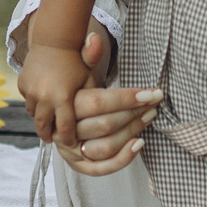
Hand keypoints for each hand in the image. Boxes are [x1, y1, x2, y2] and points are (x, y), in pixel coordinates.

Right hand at [18, 43, 90, 149]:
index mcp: (62, 97)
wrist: (54, 40)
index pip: (64, 128)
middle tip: (51, 141)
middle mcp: (43, 96)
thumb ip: (94, 101)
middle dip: (48, 135)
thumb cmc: (76, 62)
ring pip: (33, 114)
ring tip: (46, 124)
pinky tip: (41, 104)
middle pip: (43, 126)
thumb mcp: (88, 80)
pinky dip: (33, 104)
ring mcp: (30, 90)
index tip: (71, 145)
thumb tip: (102, 124)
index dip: (68, 139)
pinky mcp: (22, 83)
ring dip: (40, 119)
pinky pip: (27, 100)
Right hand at [57, 25, 158, 175]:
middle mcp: (63, 129)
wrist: (52, 109)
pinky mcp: (76, 165)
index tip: (153, 93)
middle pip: (105, 124)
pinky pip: (101, 168)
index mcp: (63, 103)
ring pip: (106, 146)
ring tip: (149, 117)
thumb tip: (94, 39)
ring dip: (132, 131)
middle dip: (134, 113)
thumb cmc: (71, 85)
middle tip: (154, 103)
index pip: (100, 102)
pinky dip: (123, 158)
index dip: (128, 98)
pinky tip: (140, 143)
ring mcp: (68, 150)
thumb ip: (87, 55)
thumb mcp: (78, 69)